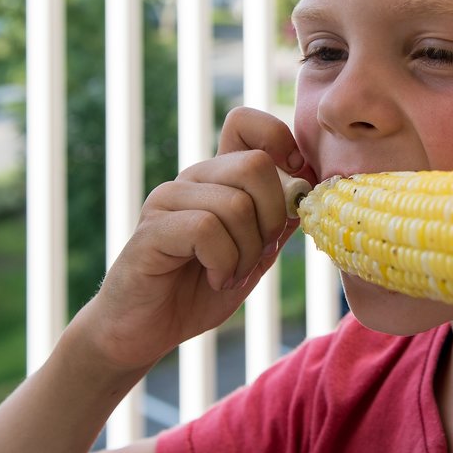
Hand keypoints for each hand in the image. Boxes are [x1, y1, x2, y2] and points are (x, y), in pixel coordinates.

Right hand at [75, 107, 315, 374]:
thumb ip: (275, 224)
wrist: (145, 330)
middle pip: (255, 164)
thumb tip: (306, 191)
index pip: (244, 122)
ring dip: (246, 252)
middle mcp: (192, 179)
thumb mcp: (252, 256)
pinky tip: (214, 278)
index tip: (294, 184)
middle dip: (271, 218)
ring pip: (236, 204)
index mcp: (218, 178)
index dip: (279, 140)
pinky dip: (224, 263)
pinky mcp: (152, 229)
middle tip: (255, 255)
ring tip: (228, 275)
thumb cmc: (198, 290)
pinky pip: (206, 229)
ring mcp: (168, 200)